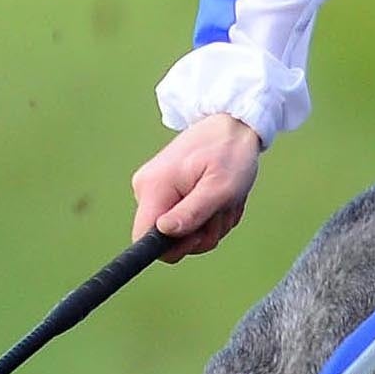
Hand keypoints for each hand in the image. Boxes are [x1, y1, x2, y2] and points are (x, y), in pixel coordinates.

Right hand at [132, 114, 262, 254]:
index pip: (143, 238)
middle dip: (203, 232)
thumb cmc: (228, 152)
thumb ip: (193, 212)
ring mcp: (156, 192)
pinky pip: (189, 221)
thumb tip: (164, 232)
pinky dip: (210, 216)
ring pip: (184, 233)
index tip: (199, 232)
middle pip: (169, 240)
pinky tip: (219, 197)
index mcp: (154, 188)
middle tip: (222, 208)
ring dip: (211, 223)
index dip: (173, 247)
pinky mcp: (167, 193)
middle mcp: (147, 191)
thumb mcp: (220, 188)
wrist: (231, 126)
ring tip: (224, 199)